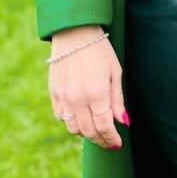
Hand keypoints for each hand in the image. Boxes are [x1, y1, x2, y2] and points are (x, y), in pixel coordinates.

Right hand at [49, 27, 127, 149]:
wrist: (74, 33)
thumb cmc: (99, 51)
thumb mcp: (115, 73)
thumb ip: (117, 100)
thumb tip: (123, 122)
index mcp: (96, 93)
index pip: (104, 126)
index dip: (111, 139)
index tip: (118, 144)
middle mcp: (77, 98)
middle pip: (88, 131)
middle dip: (100, 140)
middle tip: (109, 143)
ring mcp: (63, 97)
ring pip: (72, 128)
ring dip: (86, 134)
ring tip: (96, 131)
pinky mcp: (53, 93)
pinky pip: (61, 116)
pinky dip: (71, 123)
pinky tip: (81, 119)